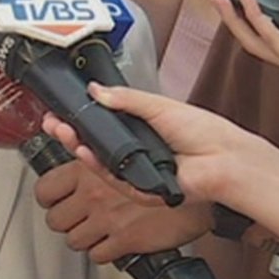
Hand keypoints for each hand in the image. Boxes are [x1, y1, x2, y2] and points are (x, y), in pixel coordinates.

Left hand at [36, 160, 212, 259]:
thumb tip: (75, 144)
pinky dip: (103, 250)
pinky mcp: (124, 241)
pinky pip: (97, 255)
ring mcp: (107, 220)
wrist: (198, 193)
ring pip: (73, 240)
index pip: (44, 190)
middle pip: (55, 219)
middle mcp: (93, 195)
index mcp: (87, 169)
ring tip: (94, 227)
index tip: (55, 197)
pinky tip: (111, 240)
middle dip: (65, 218)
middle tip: (76, 215)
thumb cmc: (169, 168)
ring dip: (83, 235)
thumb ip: (96, 151)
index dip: (49, 196)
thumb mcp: (125, 151)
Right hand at [43, 83, 274, 206]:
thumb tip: (96, 90)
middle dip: (71, 133)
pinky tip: (85, 151)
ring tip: (64, 132)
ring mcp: (136, 170)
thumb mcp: (158, 105)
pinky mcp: (139, 189)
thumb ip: (125, 99)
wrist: (224, 159)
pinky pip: (112, 178)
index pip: (101, 123)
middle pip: (94, 144)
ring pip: (98, 162)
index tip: (62, 109)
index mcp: (140, 127)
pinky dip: (96, 165)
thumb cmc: (204, 132)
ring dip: (78, 147)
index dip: (80, 117)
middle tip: (54, 122)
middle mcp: (135, 150)